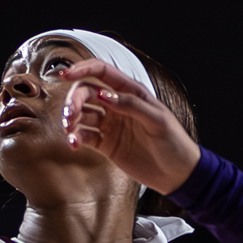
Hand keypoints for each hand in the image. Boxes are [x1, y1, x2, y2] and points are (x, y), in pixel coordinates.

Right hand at [58, 59, 199, 194]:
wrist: (178, 174)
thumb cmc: (174, 142)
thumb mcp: (157, 120)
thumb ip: (131, 105)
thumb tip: (103, 94)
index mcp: (131, 92)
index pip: (102, 72)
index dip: (82, 68)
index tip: (64, 75)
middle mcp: (117, 105)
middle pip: (86, 92)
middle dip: (73, 100)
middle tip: (69, 115)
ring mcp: (110, 124)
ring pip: (82, 114)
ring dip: (70, 119)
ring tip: (68, 130)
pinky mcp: (105, 144)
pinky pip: (84, 136)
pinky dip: (75, 138)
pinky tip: (73, 144)